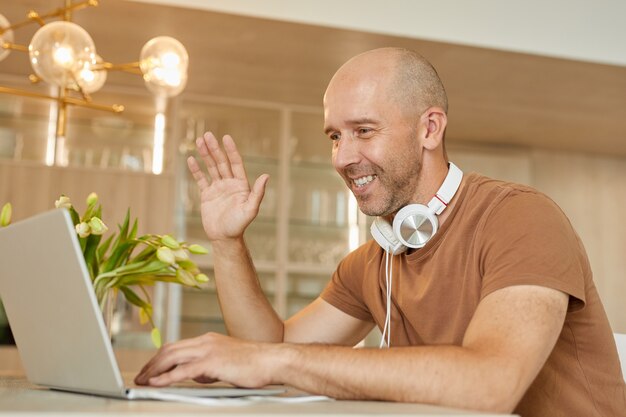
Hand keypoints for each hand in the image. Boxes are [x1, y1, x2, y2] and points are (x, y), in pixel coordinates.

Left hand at [134, 333, 275, 387]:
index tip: (149, 369)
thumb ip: (210, 366)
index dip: (159, 358)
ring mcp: (208, 350)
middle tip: (140, 377)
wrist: (272, 360)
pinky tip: (156, 384)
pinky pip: (182, 370)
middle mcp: (205, 341)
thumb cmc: (255, 364)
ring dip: (153, 370)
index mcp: (208, 340)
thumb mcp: (227, 362)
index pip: (176, 346)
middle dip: (151, 364)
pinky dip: (165, 378)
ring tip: (143, 381)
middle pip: (169, 349)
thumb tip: (197, 375)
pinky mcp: (212, 362)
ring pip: (171, 357)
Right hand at [187, 132, 268, 241]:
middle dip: (214, 149)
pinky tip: (191, 159)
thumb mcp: (250, 209)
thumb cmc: (239, 225)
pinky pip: (201, 179)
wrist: (224, 238)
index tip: (226, 137)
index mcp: (241, 185)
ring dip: (205, 154)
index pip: (235, 163)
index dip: (231, 150)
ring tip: (199, 140)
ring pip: (211, 167)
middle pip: (221, 162)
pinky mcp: (207, 195)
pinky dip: (196, 170)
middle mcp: (229, 183)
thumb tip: (266, 176)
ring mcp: (218, 188)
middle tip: (207, 134)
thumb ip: (258, 192)